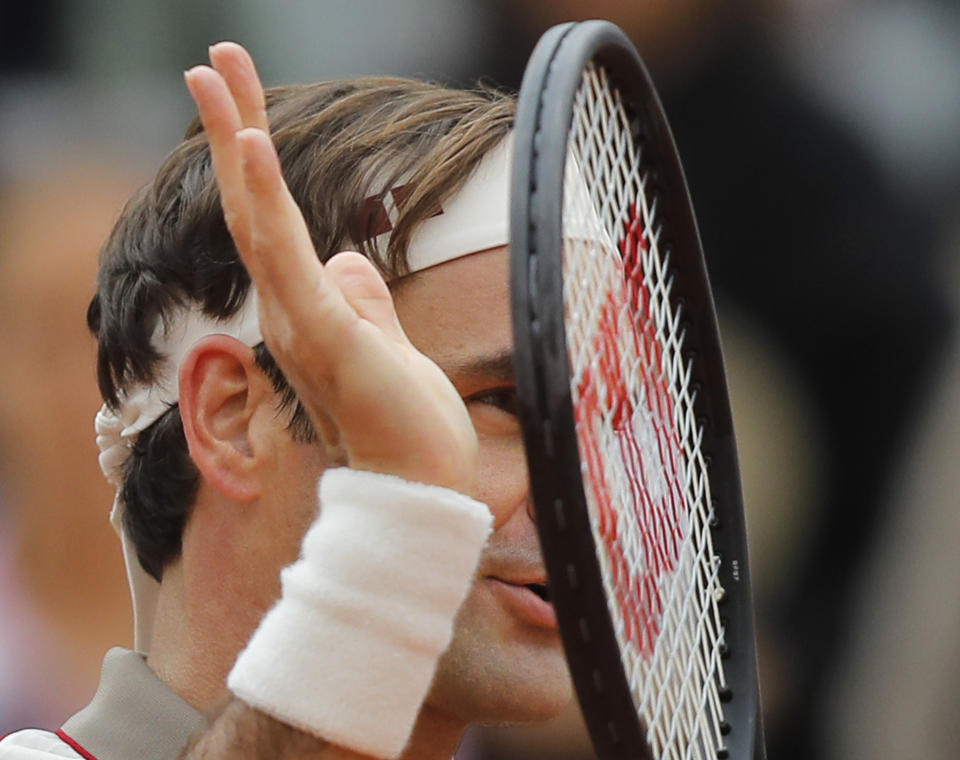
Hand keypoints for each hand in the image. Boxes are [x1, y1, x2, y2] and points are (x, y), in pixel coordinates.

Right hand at [183, 42, 477, 493]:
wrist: (421, 492)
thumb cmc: (406, 428)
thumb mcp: (388, 348)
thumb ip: (363, 302)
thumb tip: (347, 256)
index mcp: (307, 313)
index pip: (273, 225)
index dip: (252, 166)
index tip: (243, 109)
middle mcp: (290, 314)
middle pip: (253, 209)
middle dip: (231, 130)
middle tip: (210, 62)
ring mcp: (301, 324)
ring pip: (258, 222)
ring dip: (236, 142)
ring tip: (216, 77)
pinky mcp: (325, 336)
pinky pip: (287, 259)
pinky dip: (263, 200)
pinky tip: (251, 146)